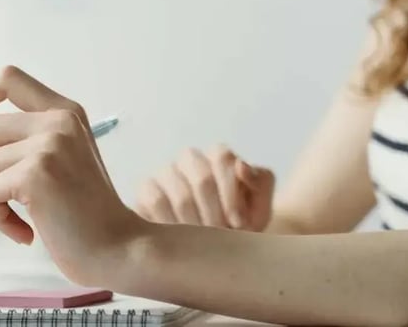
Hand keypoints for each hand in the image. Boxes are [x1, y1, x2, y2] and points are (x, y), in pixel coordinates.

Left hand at [0, 66, 145, 286]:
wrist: (119, 250)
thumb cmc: (83, 216)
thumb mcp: (41, 173)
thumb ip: (1, 153)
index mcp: (64, 112)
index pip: (7, 77)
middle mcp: (58, 120)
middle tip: (3, 196)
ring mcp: (49, 144)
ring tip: (19, 219)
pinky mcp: (36, 174)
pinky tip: (25, 233)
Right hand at [135, 145, 274, 230]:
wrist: (217, 250)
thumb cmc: (240, 226)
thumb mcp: (260, 208)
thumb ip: (261, 183)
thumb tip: (241, 166)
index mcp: (218, 156)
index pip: (222, 156)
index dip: (232, 192)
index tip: (239, 223)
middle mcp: (190, 159)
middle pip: (202, 177)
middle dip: (216, 213)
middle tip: (221, 237)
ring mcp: (165, 173)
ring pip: (179, 194)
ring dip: (196, 224)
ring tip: (203, 243)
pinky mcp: (145, 190)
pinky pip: (155, 200)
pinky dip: (171, 223)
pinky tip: (181, 240)